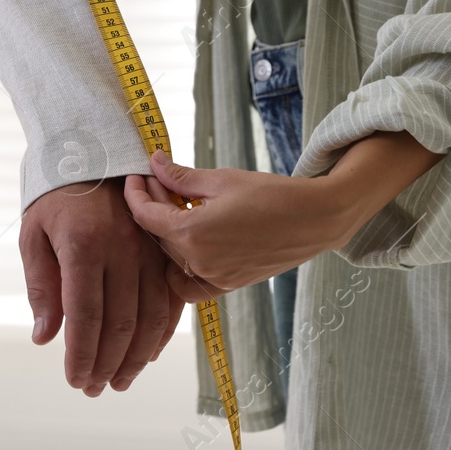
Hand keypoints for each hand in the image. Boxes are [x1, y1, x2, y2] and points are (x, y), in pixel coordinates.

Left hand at [21, 178, 186, 395]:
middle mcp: (122, 249)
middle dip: (107, 364)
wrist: (93, 150)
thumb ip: (41, 287)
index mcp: (84, 246)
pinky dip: (161, 332)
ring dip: (136, 357)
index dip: (82, 355)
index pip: (86, 317)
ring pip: (150, 317)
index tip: (75, 380)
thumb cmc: (56, 196)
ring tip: (120, 381)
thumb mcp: (34, 234)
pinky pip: (170, 298)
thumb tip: (46, 337)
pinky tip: (148, 354)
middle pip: (120, 324)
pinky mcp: (164, 249)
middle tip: (94, 388)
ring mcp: (149, 249)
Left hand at [126, 135, 443, 302]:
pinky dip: (181, 265)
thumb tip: (154, 163)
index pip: (145, 215)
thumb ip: (181, 176)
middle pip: (157, 235)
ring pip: (171, 257)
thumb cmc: (271, 195)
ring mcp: (213, 278)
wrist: (316, 220)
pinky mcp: (228, 286)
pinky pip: (190, 283)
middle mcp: (198, 262)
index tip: (134, 176)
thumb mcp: (220, 179)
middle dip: (154, 205)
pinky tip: (190, 239)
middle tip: (160, 180)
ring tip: (179, 204)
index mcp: (191, 233)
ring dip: (168, 232)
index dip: (135, 193)